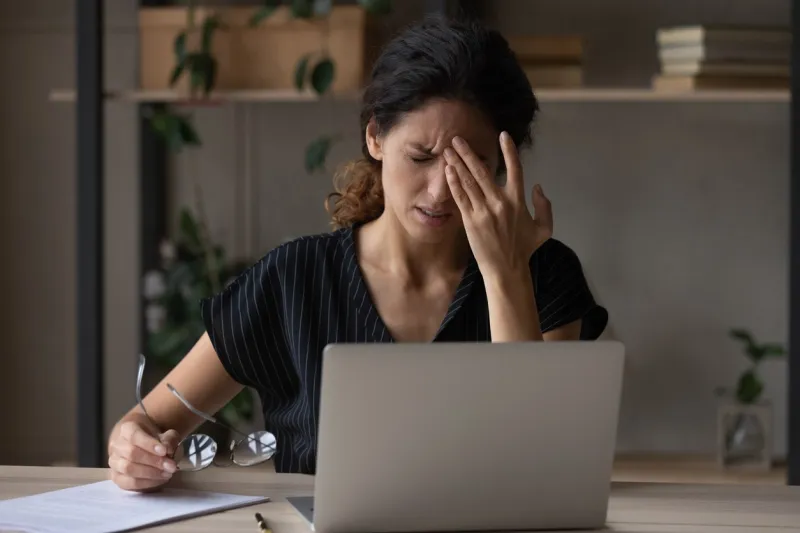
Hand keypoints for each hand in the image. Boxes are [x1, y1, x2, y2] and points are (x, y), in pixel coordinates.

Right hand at [108, 420, 179, 491]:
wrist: (142, 444)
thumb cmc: (154, 438)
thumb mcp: (166, 434)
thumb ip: (169, 439)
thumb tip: (168, 450)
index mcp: (126, 429)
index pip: (134, 436)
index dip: (149, 444)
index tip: (164, 451)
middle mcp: (116, 444)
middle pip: (131, 453)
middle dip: (153, 461)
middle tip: (171, 466)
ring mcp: (114, 461)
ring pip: (128, 469)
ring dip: (150, 473)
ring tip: (167, 473)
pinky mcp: (115, 477)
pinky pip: (127, 483)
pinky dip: (145, 483)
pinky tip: (160, 480)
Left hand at [444, 132, 552, 279]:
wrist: (506, 269)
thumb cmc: (524, 249)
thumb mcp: (544, 229)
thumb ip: (545, 206)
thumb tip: (538, 186)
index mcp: (518, 200)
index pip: (515, 169)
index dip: (508, 151)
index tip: (502, 135)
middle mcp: (500, 202)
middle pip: (482, 171)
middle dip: (468, 153)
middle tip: (457, 138)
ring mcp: (483, 211)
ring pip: (468, 181)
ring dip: (457, 163)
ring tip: (448, 149)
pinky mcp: (470, 220)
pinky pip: (461, 197)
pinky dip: (454, 182)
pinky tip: (448, 170)